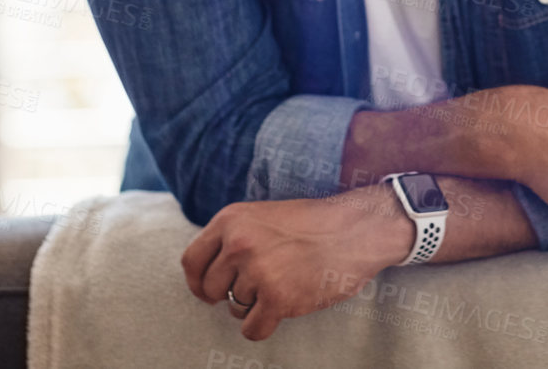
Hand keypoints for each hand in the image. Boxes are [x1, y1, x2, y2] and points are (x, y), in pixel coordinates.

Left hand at [182, 186, 409, 340]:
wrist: (356, 229)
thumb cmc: (313, 224)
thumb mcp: (263, 217)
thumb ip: (233, 239)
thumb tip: (207, 273)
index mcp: (231, 220)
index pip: (191, 262)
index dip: (197, 282)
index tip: (210, 292)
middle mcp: (238, 244)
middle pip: (210, 290)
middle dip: (229, 296)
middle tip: (257, 288)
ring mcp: (257, 271)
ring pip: (235, 310)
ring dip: (255, 306)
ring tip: (284, 284)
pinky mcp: (277, 298)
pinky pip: (252, 329)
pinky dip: (265, 325)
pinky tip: (283, 308)